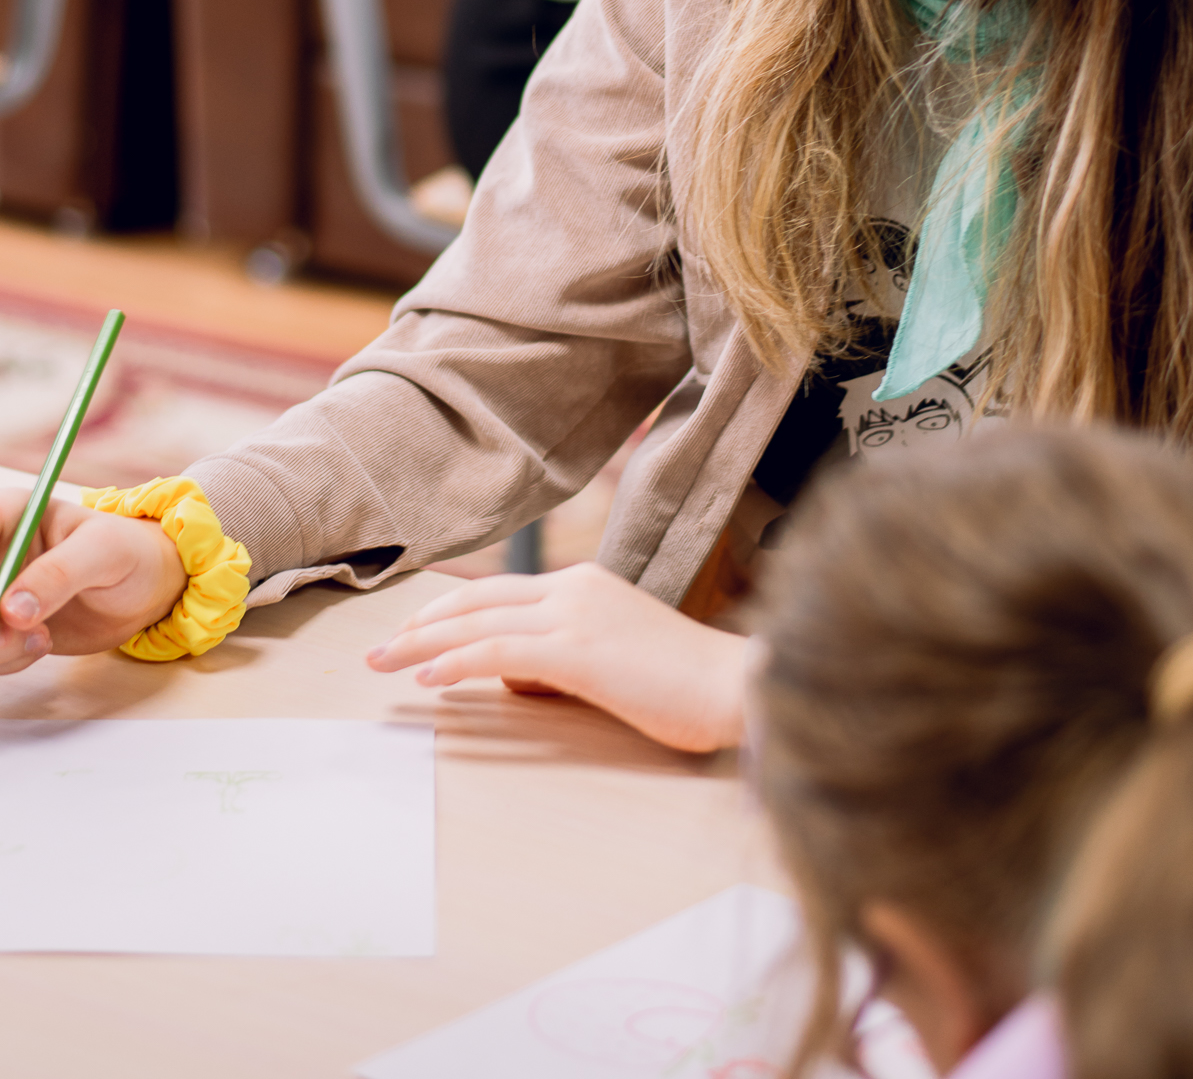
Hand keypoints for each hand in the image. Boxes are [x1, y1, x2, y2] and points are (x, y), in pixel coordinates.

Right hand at [0, 491, 186, 673]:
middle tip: (15, 634)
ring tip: (41, 639)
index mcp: (6, 515)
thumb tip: (10, 610)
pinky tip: (41, 645)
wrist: (148, 589)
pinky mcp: (0, 626)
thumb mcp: (102, 552)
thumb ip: (59, 574)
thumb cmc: (130, 552)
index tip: (3, 604)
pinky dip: (5, 661)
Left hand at [366, 561, 747, 753]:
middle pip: (478, 600)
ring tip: (384, 661)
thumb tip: (515, 675)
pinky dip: (460, 662)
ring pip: (480, 622)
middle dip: (422, 623)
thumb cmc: (683, 683)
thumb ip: (564, 656)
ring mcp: (577, 615)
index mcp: (584, 584)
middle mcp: (574, 588)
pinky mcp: (581, 650)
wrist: (736, 686)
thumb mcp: (614, 657)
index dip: (448, 611)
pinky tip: (431, 676)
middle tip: (379, 647)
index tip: (411, 632)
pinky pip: (503, 653)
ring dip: (423, 642)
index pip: (498, 591)